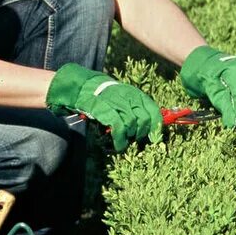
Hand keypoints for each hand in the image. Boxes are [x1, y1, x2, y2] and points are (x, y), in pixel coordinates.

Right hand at [46, 63, 161, 151]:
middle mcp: (127, 96)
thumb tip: (147, 124)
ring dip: (130, 137)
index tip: (155, 136)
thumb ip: (133, 107)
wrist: (79, 88)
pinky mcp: (104, 110)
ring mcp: (116, 102)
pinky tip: (118, 146)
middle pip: (144, 119)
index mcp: (133, 93)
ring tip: (125, 141)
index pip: (153, 109)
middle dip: (142, 133)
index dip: (156, 124)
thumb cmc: (101, 96)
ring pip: (133, 124)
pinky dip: (121, 140)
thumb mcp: (120, 97)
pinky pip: (119, 128)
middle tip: (136, 139)